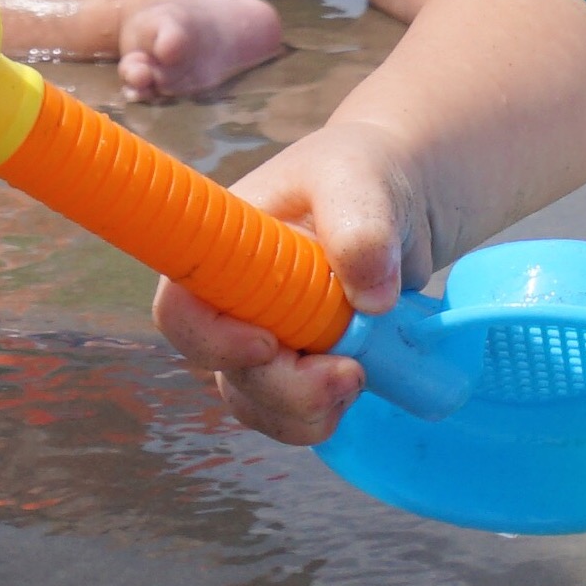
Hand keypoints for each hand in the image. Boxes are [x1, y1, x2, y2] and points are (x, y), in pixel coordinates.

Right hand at [147, 119, 424, 445]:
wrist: (404, 196)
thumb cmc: (365, 171)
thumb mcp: (361, 179)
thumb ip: (361, 228)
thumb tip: (371, 300)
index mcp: (224, 250)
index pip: (180, 308)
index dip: (209, 339)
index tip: (270, 343)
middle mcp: (234, 298)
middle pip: (220, 370)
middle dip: (282, 388)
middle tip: (348, 372)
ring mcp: (265, 336)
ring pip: (255, 401)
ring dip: (305, 409)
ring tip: (361, 375)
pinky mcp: (302, 365)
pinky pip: (292, 413)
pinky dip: (323, 414)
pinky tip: (362, 380)